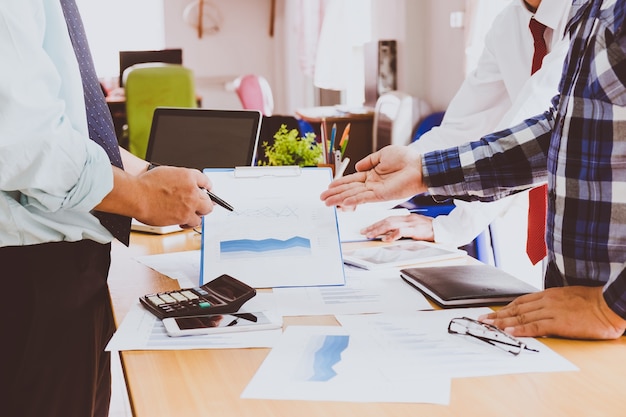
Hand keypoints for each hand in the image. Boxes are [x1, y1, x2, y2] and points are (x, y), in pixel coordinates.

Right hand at [137, 166, 213, 227]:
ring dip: (198, 214)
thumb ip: (180, 179)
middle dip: (205, 202)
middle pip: (209, 199)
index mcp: (188, 176)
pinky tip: (184, 221)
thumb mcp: (166, 172)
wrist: (136, 195)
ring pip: (204, 213)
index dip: (207, 187)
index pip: (205, 181)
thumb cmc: (145, 184)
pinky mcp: (184, 217)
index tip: (207, 191)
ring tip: (190, 214)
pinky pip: (194, 222)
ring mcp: (189, 204)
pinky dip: (189, 222)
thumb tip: (184, 185)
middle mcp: (192, 190)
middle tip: (200, 205)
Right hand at [320, 145, 425, 207]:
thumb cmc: (405, 158)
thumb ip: (368, 161)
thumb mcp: (383, 154)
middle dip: (335, 193)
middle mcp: (371, 184)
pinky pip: (364, 198)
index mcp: (371, 174)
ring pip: (353, 195)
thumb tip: (356, 166)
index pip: (352, 180)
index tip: (328, 186)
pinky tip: (343, 203)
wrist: (419, 165)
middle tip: (322, 198)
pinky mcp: (381, 195)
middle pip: (349, 189)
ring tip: (327, 203)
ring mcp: (375, 190)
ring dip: (339, 199)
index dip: (339, 183)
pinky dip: (353, 200)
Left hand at [361, 213, 434, 241]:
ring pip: (391, 224)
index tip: (368, 229)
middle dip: (374, 226)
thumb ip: (403, 231)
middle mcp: (407, 218)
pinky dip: (393, 235)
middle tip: (365, 232)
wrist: (445, 229)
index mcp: (407, 218)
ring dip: (379, 230)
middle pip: (387, 220)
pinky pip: (402, 231)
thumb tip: (389, 237)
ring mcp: (411, 223)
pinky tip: (386, 239)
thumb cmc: (430, 230)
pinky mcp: (416, 229)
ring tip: (371, 235)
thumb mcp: (415, 228)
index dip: (376, 223)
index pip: (388, 219)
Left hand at [478, 286, 625, 339]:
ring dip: (503, 322)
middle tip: (482, 319)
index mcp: (548, 294)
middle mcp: (546, 301)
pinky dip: (520, 330)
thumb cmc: (592, 302)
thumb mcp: (567, 297)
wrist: (609, 304)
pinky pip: (535, 326)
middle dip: (498, 314)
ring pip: (521, 317)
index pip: (520, 301)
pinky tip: (509, 332)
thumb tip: (541, 311)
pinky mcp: (559, 323)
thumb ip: (552, 303)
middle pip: (516, 308)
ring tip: (489, 325)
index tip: (493, 313)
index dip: (505, 308)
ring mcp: (551, 311)